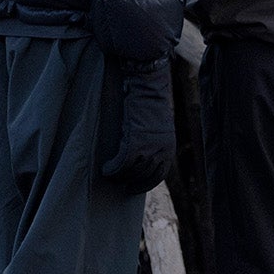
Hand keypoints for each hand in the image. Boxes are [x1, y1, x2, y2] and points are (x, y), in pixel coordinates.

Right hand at [102, 58, 175, 193]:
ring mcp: (149, 146)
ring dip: (118, 175)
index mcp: (169, 147)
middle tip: (116, 181)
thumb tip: (141, 157)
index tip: (132, 188)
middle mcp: (162, 150)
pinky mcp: (134, 141)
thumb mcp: (157, 125)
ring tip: (109, 174)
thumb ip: (153, 142)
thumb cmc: (149, 101)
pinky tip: (105, 169)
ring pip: (131, 171)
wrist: (146, 85)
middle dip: (128, 180)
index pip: (158, 175)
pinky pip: (121, 163)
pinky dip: (112, 168)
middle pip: (142, 175)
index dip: (143, 184)